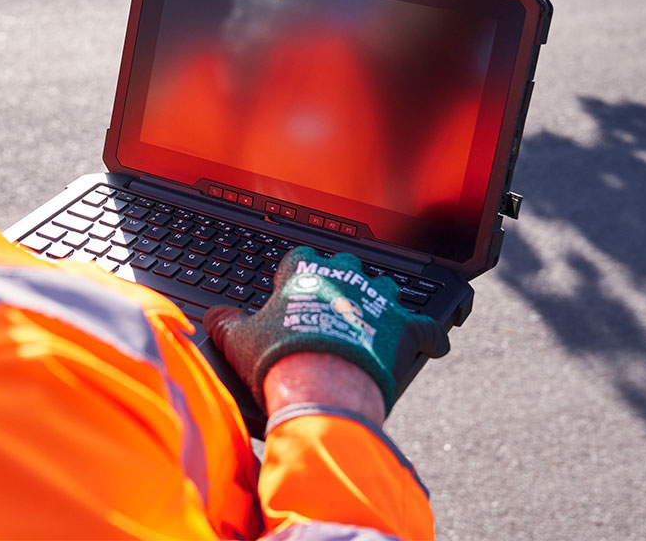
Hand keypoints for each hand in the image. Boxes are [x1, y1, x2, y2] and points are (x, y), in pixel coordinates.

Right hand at [204, 247, 449, 413]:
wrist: (319, 387)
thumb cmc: (278, 359)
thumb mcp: (238, 339)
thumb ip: (224, 321)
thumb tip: (213, 316)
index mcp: (304, 270)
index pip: (301, 257)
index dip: (296, 276)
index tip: (293, 294)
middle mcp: (345, 274)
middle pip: (345, 266)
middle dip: (340, 283)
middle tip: (329, 308)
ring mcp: (378, 299)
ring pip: (385, 289)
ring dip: (380, 302)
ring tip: (371, 321)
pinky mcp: (405, 328)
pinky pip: (426, 328)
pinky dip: (430, 336)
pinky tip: (432, 343)